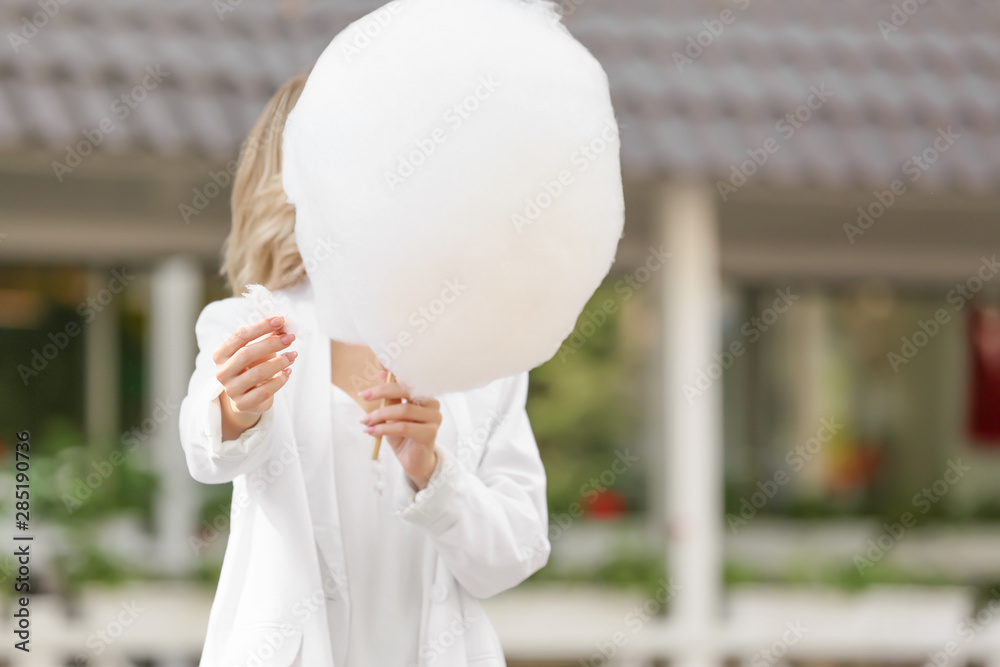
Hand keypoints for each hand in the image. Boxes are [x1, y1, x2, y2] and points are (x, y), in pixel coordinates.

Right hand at [213, 316, 296, 440]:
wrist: (248, 397)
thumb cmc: (252, 368)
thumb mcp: (258, 350)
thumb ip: (268, 336)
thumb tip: (284, 324)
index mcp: (221, 354)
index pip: (240, 336)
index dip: (261, 326)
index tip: (280, 320)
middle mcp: (222, 372)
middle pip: (246, 353)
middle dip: (271, 343)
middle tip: (290, 338)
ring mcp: (231, 390)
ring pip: (257, 373)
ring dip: (279, 362)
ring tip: (293, 355)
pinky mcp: (243, 404)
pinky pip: (264, 391)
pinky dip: (279, 380)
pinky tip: (288, 372)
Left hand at [359, 369, 440, 489]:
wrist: (412, 460)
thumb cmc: (402, 435)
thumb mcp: (391, 412)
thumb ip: (389, 395)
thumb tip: (382, 372)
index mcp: (424, 394)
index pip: (408, 378)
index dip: (394, 370)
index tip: (379, 362)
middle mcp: (432, 403)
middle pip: (407, 390)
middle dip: (382, 391)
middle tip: (364, 396)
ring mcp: (434, 418)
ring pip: (404, 410)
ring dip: (380, 415)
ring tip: (366, 421)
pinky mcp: (430, 433)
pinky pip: (404, 427)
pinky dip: (384, 428)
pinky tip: (372, 431)